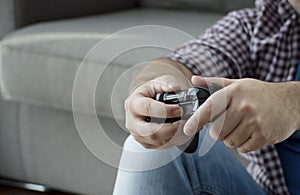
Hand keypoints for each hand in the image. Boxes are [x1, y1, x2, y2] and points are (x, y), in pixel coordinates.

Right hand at [124, 75, 191, 148]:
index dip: (166, 110)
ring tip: (188, 127)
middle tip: (185, 122)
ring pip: (158, 141)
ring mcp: (138, 135)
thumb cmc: (151, 92)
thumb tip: (174, 88)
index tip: (180, 109)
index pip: (148, 108)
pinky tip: (184, 132)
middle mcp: (132, 122)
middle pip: (151, 132)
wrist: (145, 103)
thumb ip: (167, 83)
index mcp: (133, 104)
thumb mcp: (158, 82)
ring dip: (176, 136)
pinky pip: (161, 146)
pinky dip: (175, 141)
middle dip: (171, 129)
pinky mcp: (145, 143)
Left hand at [184, 76, 299, 152]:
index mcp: (234, 92)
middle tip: (228, 123)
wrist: (290, 102)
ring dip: (231, 138)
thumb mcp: (237, 84)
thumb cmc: (259, 93)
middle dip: (218, 131)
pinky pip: (242, 148)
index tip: (187, 129)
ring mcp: (255, 122)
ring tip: (242, 126)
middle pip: (216, 132)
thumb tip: (194, 79)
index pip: (210, 108)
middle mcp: (243, 106)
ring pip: (228, 142)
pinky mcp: (264, 136)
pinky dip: (243, 143)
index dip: (196, 120)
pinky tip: (251, 132)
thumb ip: (214, 83)